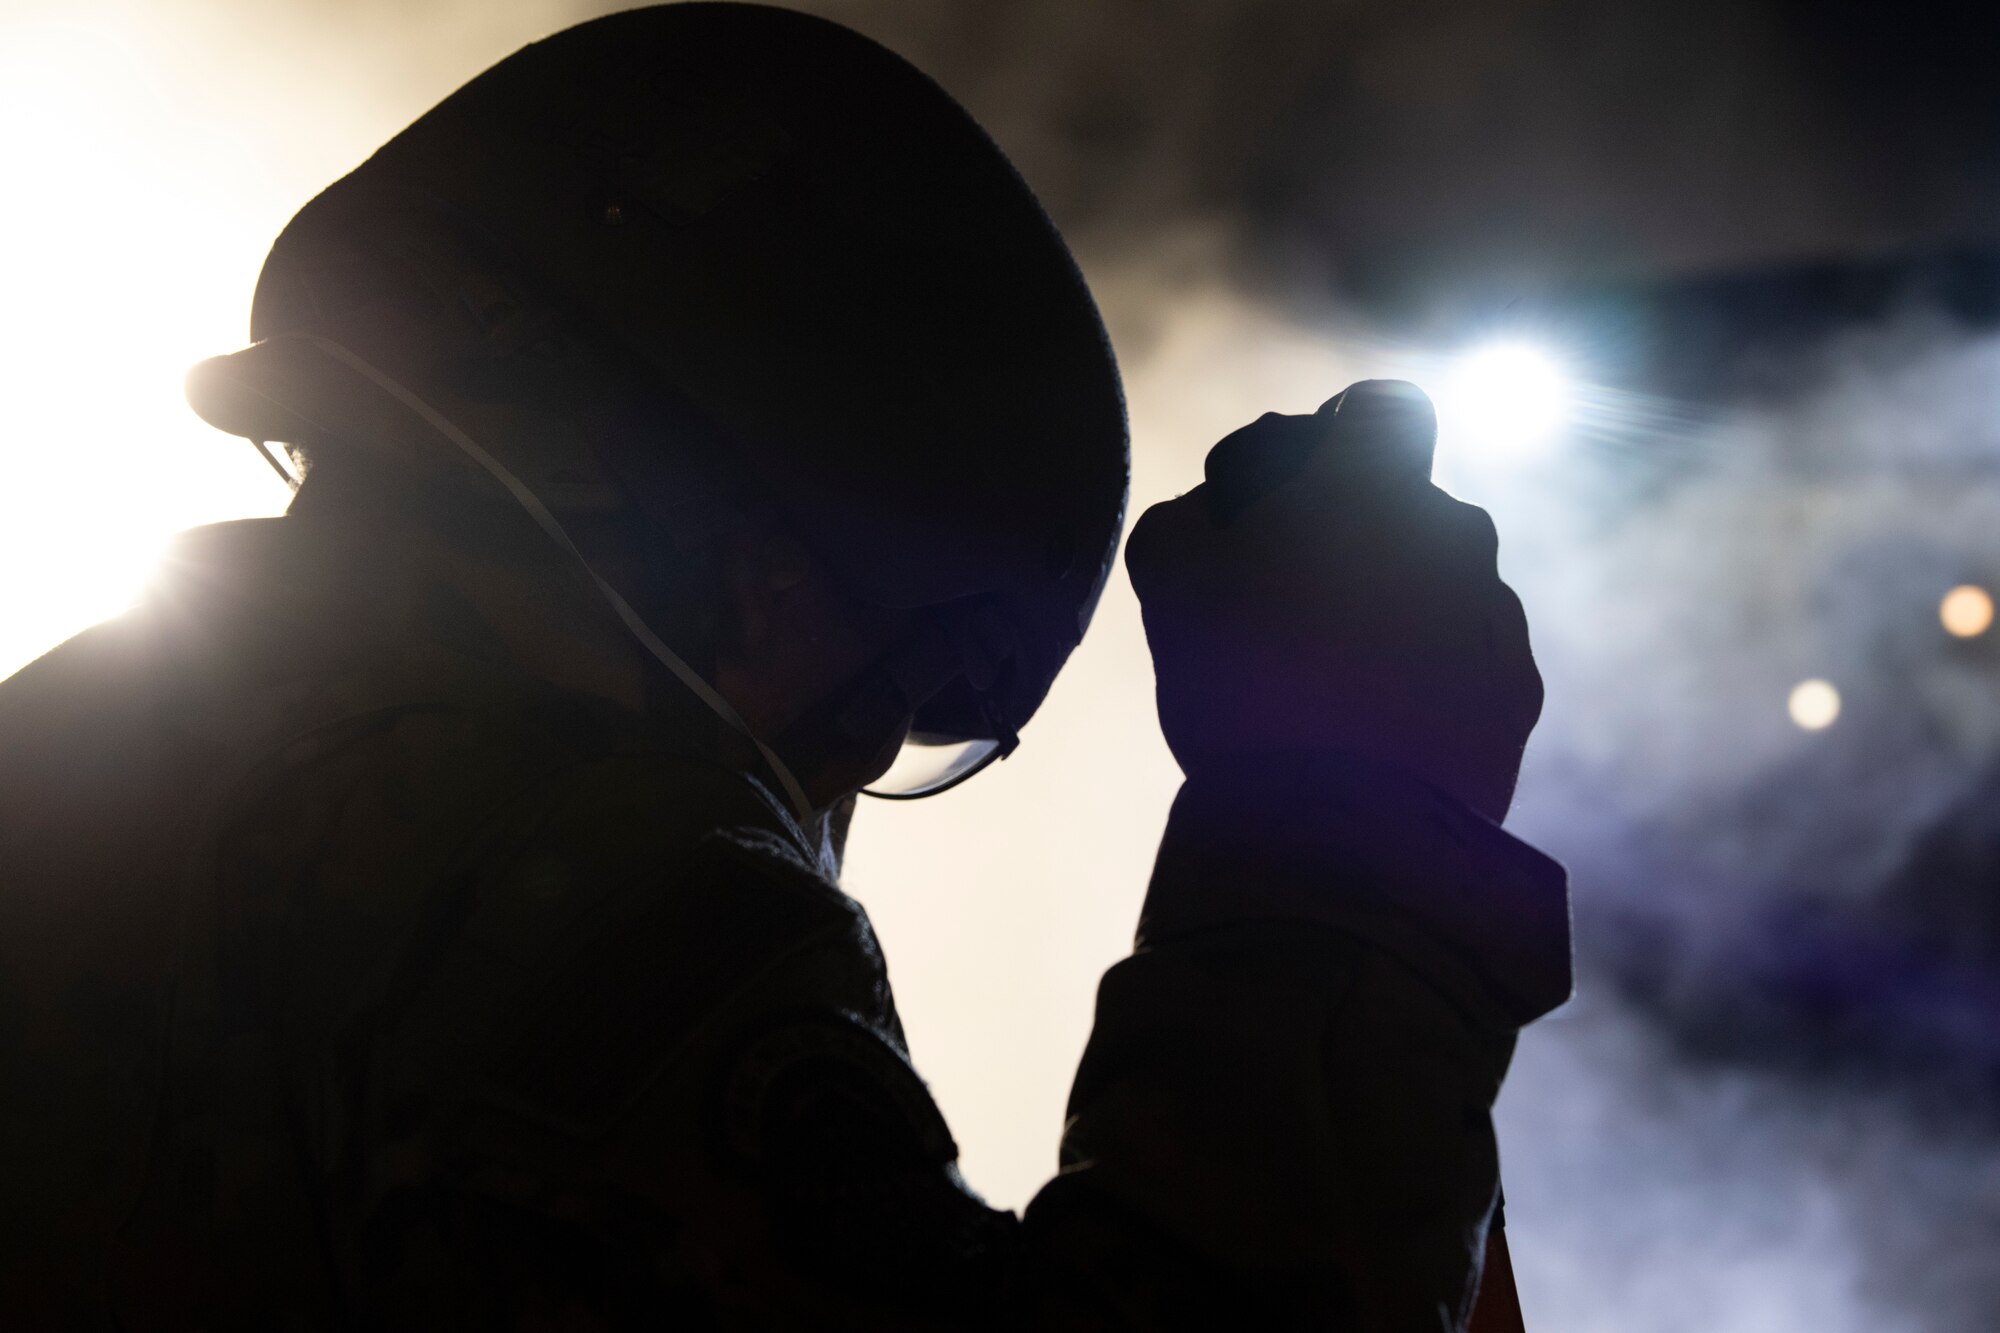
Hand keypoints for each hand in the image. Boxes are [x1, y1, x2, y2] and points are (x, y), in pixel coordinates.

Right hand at [1125, 380, 1541, 821]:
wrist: (1342, 831)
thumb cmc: (1247, 685)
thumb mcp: (1171, 580)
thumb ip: (1190, 517)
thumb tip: (1213, 516)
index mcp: (1373, 484)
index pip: (1383, 406)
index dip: (1339, 436)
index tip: (1297, 490)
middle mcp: (1456, 532)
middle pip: (1407, 507)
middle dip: (1354, 539)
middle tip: (1283, 608)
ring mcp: (1498, 614)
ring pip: (1439, 584)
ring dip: (1391, 611)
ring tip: (1324, 688)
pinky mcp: (1518, 694)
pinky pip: (1467, 661)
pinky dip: (1426, 680)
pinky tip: (1370, 734)